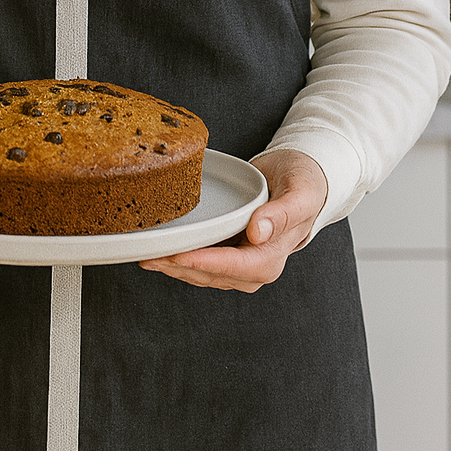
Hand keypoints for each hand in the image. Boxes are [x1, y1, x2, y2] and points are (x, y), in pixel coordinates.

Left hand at [138, 149, 327, 291]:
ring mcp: (241, 262)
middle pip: (212, 273)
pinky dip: (181, 258)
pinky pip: (202, 262)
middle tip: (150, 255)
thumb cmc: (303, 183)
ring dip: (175, 266)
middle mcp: (256, 266)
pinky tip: (162, 250)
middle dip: (180, 267)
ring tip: (147, 253)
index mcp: (273, 256)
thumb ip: (281, 213)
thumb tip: (258, 233)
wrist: (301, 177)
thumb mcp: (300, 193)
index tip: (179, 256)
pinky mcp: (229, 253)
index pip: (235, 266)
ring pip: (203, 273)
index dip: (205, 263)